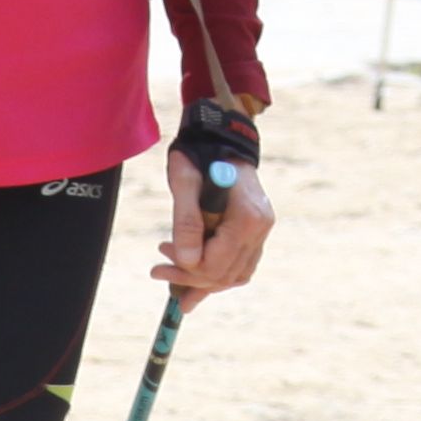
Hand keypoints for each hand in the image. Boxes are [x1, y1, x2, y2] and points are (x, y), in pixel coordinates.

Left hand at [156, 148, 275, 297]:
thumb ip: (186, 222)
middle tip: (159, 272)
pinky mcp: (257, 231)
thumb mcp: (185, 183)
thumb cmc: (199, 156)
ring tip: (173, 279)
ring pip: (235, 274)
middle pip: (225, 273)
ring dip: (203, 282)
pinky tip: (197, 274)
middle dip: (190, 279)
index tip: (158, 266)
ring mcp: (262, 230)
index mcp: (247, 216)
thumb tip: (186, 261)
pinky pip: (241, 265)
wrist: (220, 139)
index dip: (186, 271)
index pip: (216, 264)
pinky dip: (218, 274)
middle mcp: (261, 227)